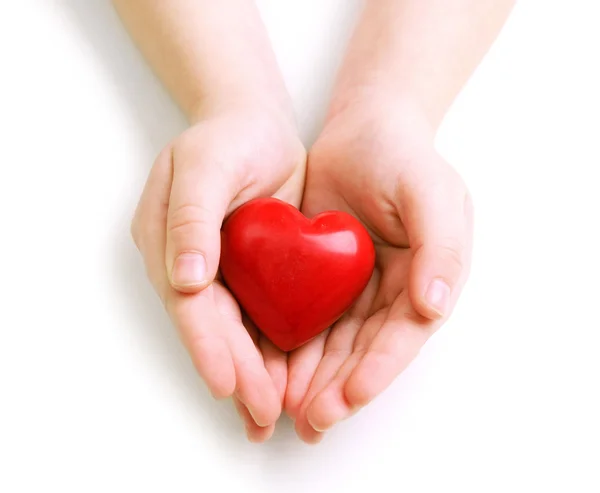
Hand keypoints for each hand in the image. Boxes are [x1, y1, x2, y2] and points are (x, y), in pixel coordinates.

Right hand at [131, 106, 304, 441]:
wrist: (256, 124)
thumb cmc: (230, 136)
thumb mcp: (206, 164)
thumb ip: (191, 217)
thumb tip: (183, 279)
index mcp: (166, 240)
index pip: (187, 303)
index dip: (207, 346)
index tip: (227, 385)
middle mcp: (188, 263)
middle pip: (212, 327)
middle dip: (236, 372)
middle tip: (263, 414)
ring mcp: (218, 270)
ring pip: (234, 331)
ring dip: (251, 373)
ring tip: (272, 414)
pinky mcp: (247, 271)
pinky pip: (258, 315)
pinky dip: (269, 348)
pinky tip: (286, 377)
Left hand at [285, 98, 472, 442]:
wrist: (365, 128)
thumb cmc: (403, 156)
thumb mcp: (432, 191)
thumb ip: (441, 247)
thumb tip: (434, 307)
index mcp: (427, 280)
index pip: (402, 336)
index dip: (379, 369)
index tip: (351, 397)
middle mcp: (393, 292)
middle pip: (365, 351)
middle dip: (340, 387)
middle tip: (312, 419)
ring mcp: (357, 287)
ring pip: (334, 344)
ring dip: (314, 379)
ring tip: (286, 408)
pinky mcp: (324, 277)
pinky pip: (308, 317)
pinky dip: (293, 346)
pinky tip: (274, 369)